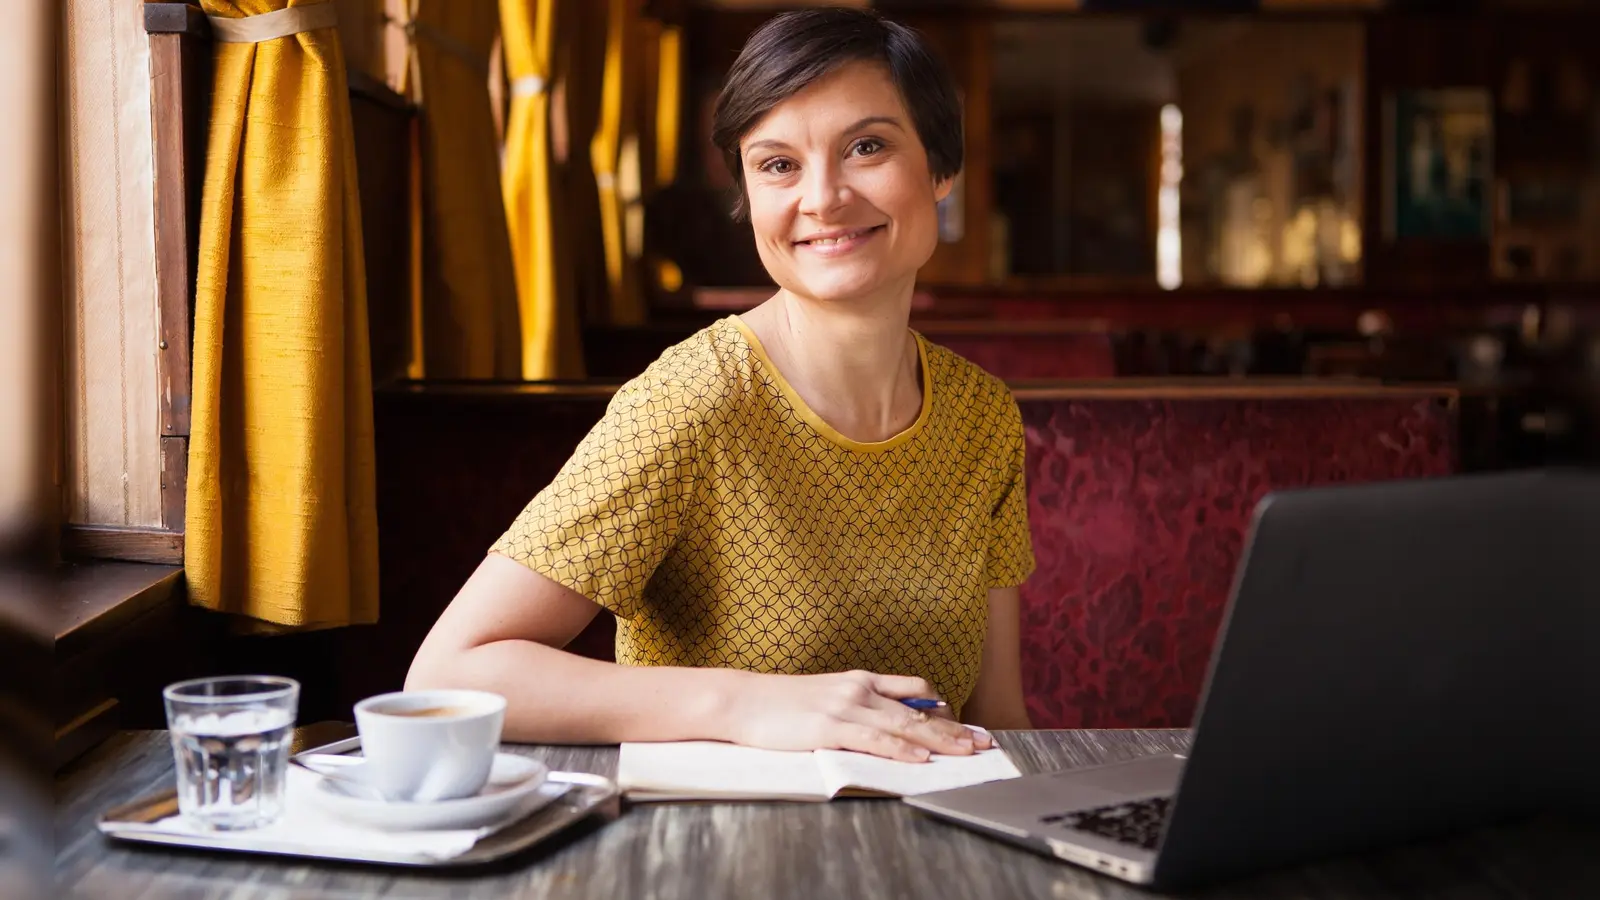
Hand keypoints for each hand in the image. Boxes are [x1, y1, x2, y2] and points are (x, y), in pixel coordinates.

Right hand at [719, 670, 994, 761]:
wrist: (741, 699)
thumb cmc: (780, 703)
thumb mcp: (826, 695)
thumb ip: (856, 704)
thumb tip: (885, 723)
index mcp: (860, 679)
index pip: (914, 689)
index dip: (942, 708)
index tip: (964, 724)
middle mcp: (859, 688)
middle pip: (918, 710)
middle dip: (953, 728)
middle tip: (982, 742)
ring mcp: (845, 706)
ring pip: (903, 725)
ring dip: (939, 740)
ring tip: (966, 752)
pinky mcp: (829, 727)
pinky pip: (874, 739)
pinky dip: (901, 750)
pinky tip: (921, 759)